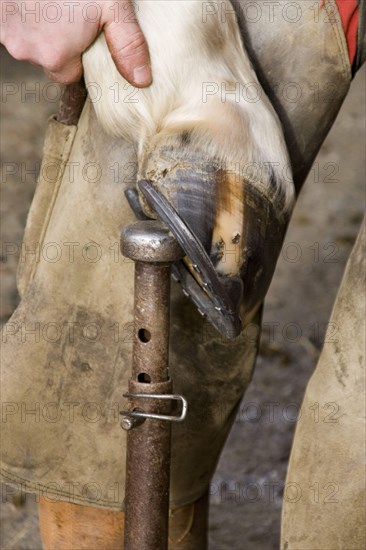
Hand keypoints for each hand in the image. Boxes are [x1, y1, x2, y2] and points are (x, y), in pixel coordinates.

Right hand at [0, 0, 151, 85]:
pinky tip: (34, 1)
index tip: (86, 33)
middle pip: (49, 59)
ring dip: (40, 27)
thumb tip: (141, 80)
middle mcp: (28, 52)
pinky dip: (23, 14)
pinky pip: (13, 25)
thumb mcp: (112, 6)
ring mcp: (7, 35)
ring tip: (53, 2)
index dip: (80, 55)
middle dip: (59, 43)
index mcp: (57, 57)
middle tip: (69, 13)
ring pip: (30, 42)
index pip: (70, 76)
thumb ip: (127, 44)